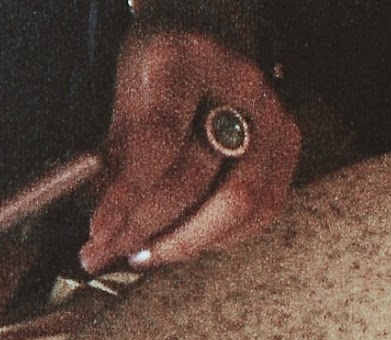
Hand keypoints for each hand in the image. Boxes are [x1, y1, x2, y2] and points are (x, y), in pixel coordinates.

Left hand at [80, 29, 299, 273]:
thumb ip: (118, 150)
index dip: (128, 192)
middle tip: (110, 252)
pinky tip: (190, 240)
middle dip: (150, 226)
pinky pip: (265, 210)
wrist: (215, 34)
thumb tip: (106, 223)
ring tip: (146, 254)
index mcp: (186, 62)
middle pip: (201, 179)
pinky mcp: (291, 147)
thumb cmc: (163, 62)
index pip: (158, 140)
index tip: (99, 230)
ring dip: (189, 241)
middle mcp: (242, 89)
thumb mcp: (126, 86)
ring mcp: (275, 119)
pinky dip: (224, 235)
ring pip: (241, 204)